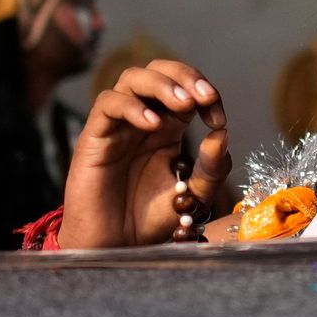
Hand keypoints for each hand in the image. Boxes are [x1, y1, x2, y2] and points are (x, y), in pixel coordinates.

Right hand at [56, 59, 233, 248]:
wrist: (115, 246)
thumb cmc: (149, 220)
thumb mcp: (194, 197)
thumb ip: (211, 169)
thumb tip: (222, 133)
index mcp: (169, 127)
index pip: (187, 89)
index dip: (205, 93)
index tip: (218, 118)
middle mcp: (143, 118)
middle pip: (159, 70)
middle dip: (184, 76)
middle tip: (204, 97)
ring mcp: (118, 124)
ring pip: (132, 78)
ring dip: (161, 84)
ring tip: (183, 104)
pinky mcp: (94, 136)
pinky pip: (108, 104)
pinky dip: (132, 107)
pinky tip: (152, 124)